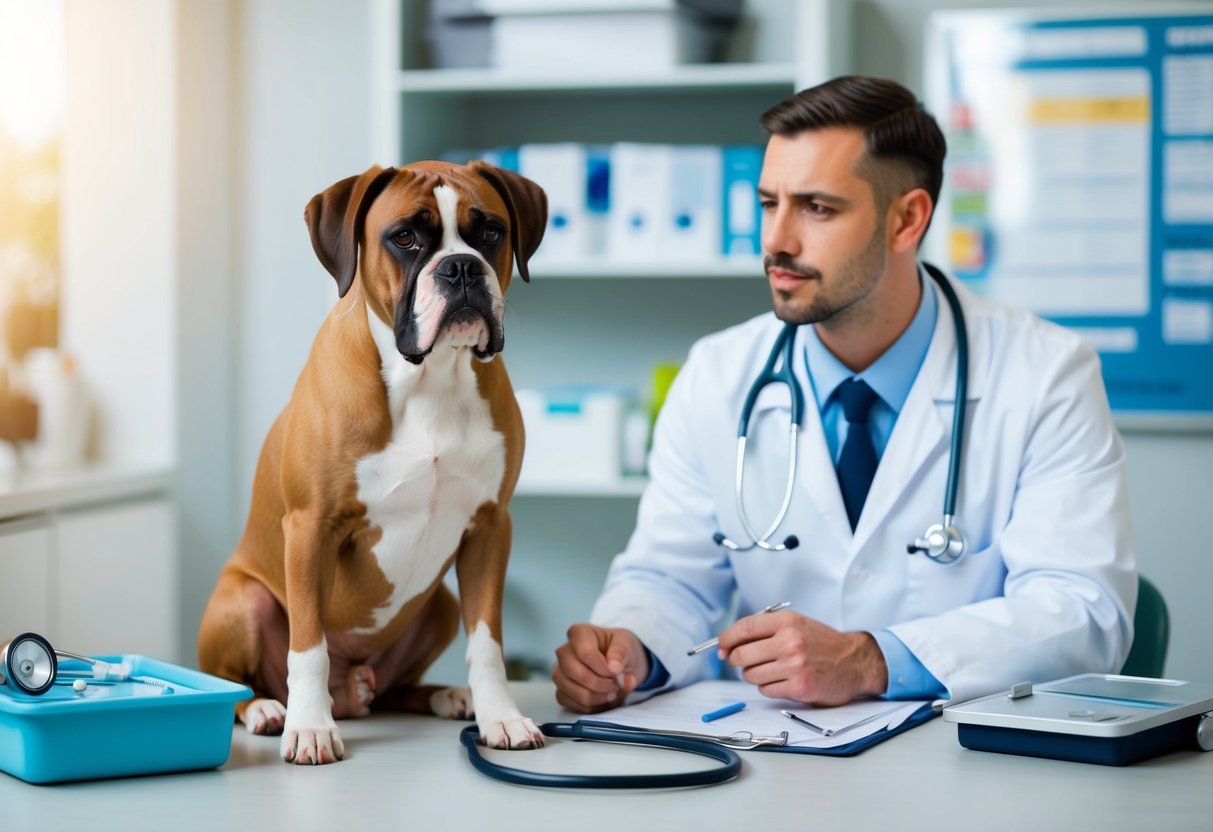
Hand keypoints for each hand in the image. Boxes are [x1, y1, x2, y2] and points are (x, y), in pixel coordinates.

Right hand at [552, 624, 650, 712]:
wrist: (619, 664)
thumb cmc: (620, 650)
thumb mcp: (627, 645)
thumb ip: (622, 653)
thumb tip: (614, 667)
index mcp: (579, 633)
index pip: (584, 653)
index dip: (603, 668)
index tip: (617, 672)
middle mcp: (564, 651)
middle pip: (575, 673)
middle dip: (600, 684)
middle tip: (616, 684)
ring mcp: (560, 672)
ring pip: (571, 690)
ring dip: (596, 697)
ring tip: (611, 692)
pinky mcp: (561, 690)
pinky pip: (569, 703)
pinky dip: (589, 706)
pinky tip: (601, 699)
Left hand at [716, 612, 887, 705]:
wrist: (855, 661)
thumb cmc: (822, 643)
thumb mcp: (797, 625)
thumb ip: (766, 630)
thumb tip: (728, 645)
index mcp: (787, 622)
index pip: (744, 628)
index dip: (726, 639)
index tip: (721, 647)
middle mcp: (790, 642)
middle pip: (741, 655)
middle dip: (738, 661)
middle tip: (748, 662)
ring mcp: (795, 666)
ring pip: (751, 675)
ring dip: (755, 676)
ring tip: (773, 671)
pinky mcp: (799, 688)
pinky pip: (766, 690)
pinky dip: (770, 688)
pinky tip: (785, 681)